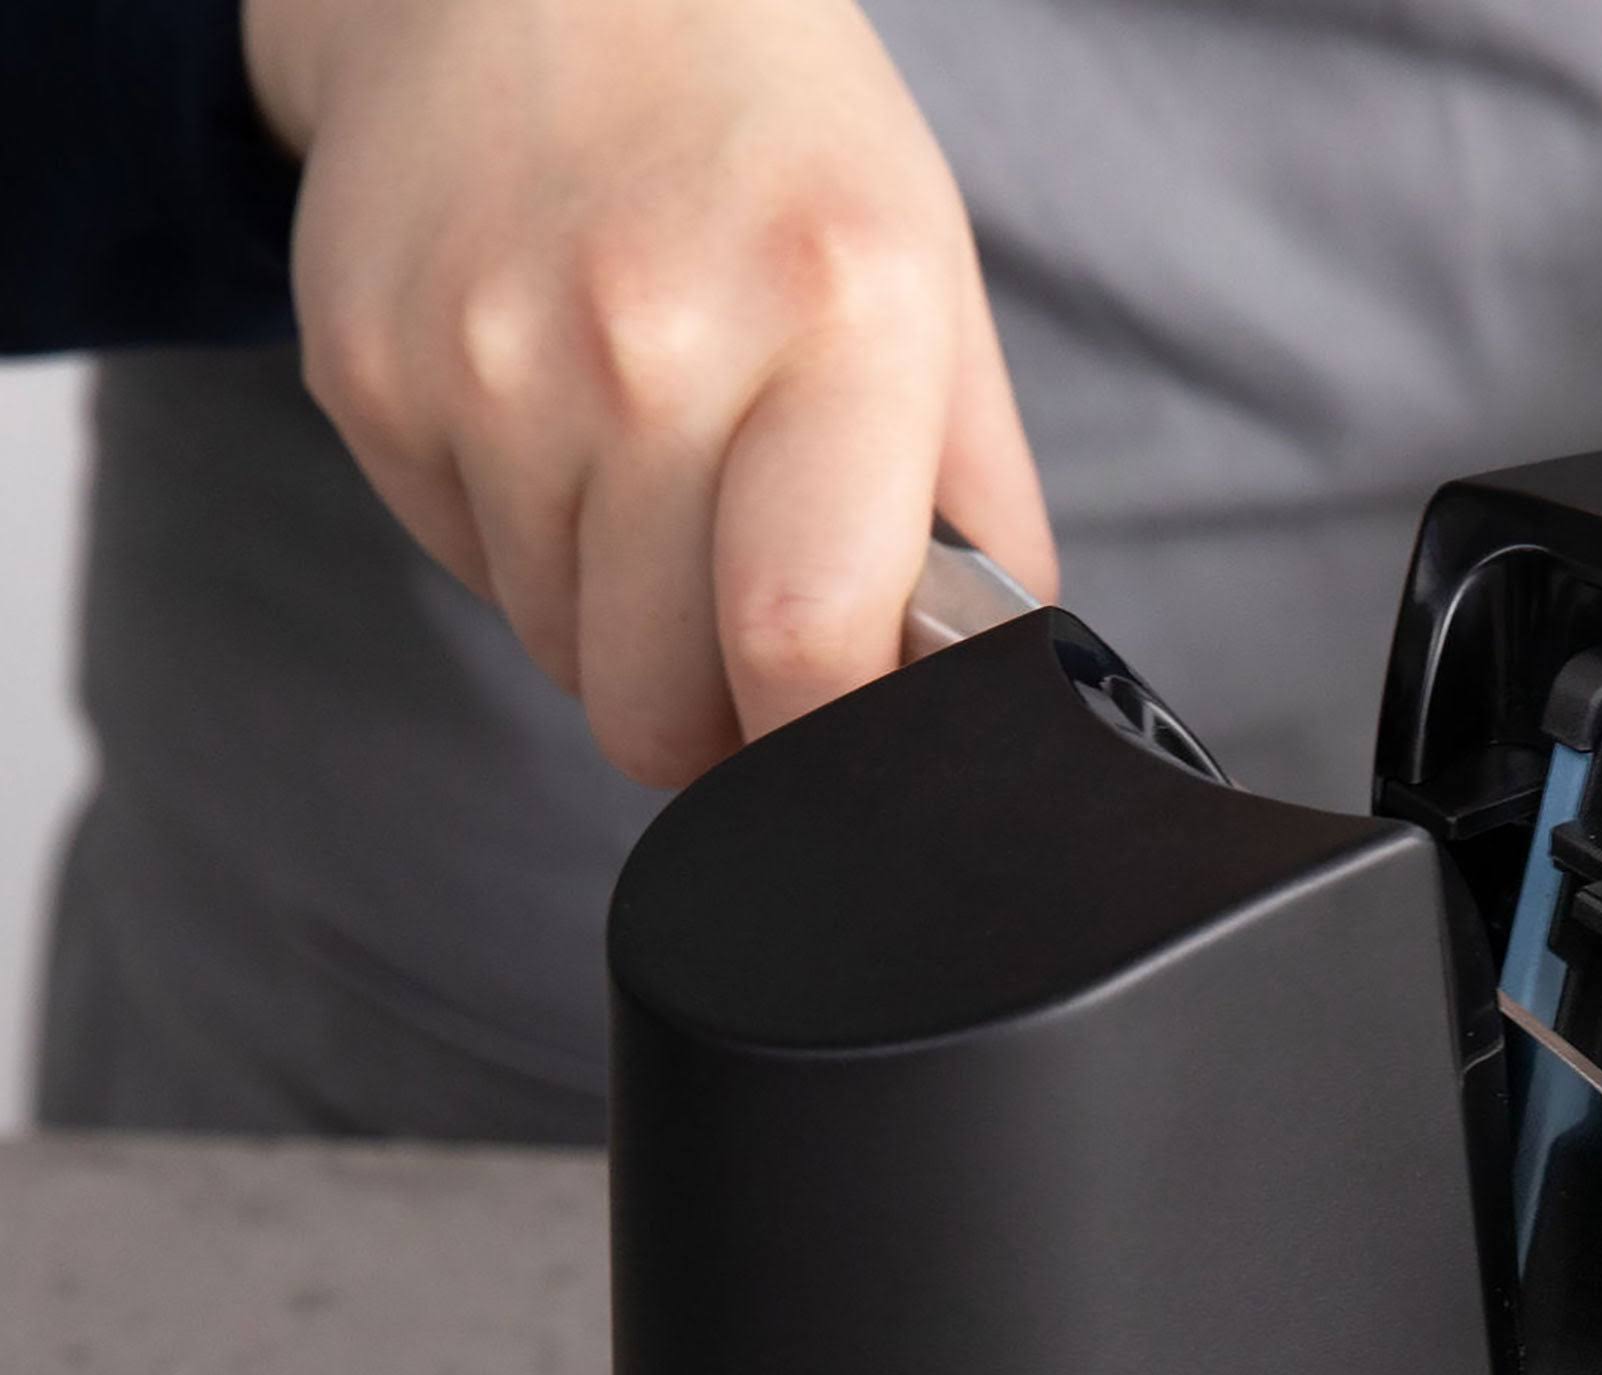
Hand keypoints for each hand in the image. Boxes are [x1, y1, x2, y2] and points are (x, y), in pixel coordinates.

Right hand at [245, 0, 1055, 787]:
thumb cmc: (773, 149)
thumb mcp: (932, 299)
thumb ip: (979, 524)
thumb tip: (983, 714)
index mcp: (835, 318)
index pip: (805, 645)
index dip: (822, 749)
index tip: (839, 749)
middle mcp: (648, 341)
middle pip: (658, 704)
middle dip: (715, 718)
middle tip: (749, 636)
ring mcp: (488, 362)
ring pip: (562, 654)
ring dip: (620, 626)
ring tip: (656, 484)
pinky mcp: (369, 374)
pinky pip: (468, 573)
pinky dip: (526, 547)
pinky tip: (559, 424)